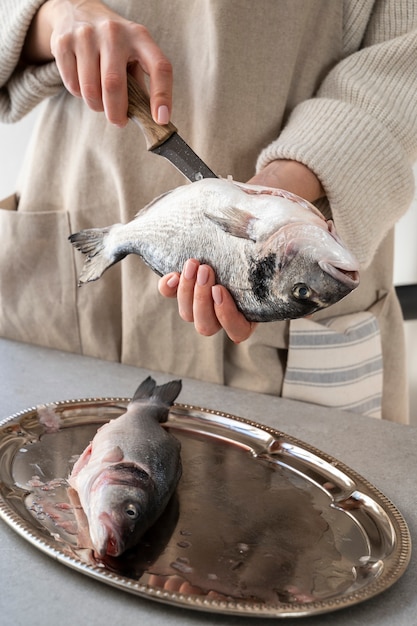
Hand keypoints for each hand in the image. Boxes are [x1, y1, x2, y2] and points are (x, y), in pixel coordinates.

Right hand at [22, 0, 171, 126]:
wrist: (77, 10)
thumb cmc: (114, 44)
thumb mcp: (133, 55)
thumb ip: (141, 84)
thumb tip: (149, 119)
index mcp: (139, 36)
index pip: (159, 67)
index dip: (162, 96)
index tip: (161, 119)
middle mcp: (114, 32)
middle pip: (114, 84)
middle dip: (116, 113)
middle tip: (119, 121)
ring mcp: (86, 35)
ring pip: (90, 90)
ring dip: (97, 106)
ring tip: (101, 102)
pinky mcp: (63, 42)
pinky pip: (73, 86)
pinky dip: (80, 96)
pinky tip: (85, 85)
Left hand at [158, 160, 322, 341]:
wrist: (254, 213)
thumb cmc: (279, 232)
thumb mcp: (301, 245)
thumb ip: (318, 258)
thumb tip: (344, 265)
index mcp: (251, 311)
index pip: (237, 331)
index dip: (227, 317)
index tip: (222, 292)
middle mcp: (225, 309)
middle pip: (205, 326)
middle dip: (200, 300)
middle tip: (207, 268)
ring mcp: (203, 296)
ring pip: (187, 313)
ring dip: (186, 290)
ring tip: (195, 262)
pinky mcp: (186, 281)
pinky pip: (169, 293)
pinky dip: (167, 286)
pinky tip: (172, 272)